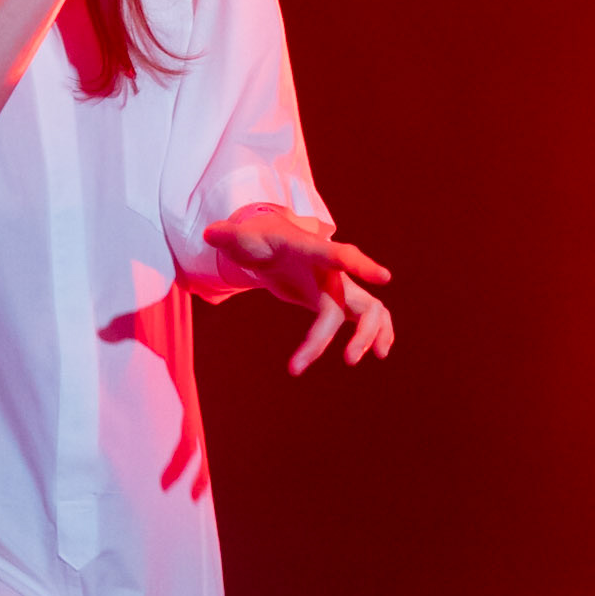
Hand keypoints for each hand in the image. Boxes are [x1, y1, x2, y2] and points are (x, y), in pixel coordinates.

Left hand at [203, 204, 393, 374]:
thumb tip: (210, 234)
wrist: (271, 241)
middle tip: (347, 360)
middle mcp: (331, 270)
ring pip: (369, 310)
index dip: (358, 265)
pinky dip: (374, 334)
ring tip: (354, 360)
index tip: (384, 277)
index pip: (337, 255)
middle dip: (361, 330)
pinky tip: (374, 352)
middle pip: (358, 299)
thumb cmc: (258, 239)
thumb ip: (229, 236)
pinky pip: (365, 317)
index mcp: (310, 251)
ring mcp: (338, 285)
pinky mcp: (337, 299)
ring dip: (370, 336)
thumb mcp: (242, 238)